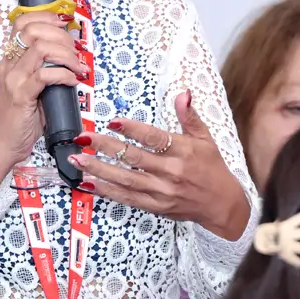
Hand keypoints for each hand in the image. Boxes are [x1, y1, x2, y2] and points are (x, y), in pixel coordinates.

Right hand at [0, 11, 87, 195]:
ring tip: (78, 67)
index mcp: (9, 61)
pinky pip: (46, 74)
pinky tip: (72, 80)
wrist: (2, 146)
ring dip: (66, 54)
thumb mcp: (32, 91)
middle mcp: (9, 65)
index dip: (46, 17)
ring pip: (42, 48)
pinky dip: (64, 74)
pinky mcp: (22, 95)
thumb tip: (71, 60)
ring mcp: (13, 79)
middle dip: (62, 36)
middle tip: (76, 52)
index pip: (22, 23)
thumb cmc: (19, 121)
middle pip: (34, 30)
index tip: (64, 24)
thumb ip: (45, 73)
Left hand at [67, 90, 249, 239]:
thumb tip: (183, 93)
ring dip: (99, 169)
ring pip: (125, 179)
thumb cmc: (212, 168)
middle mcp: (171, 172)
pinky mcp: (155, 206)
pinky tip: (89, 183)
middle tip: (83, 138)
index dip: (133, 130)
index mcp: (183, 151)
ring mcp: (161, 191)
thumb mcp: (205, 138)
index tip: (113, 121)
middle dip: (105, 147)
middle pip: (133, 158)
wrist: (222, 205)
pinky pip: (127, 198)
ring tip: (77, 160)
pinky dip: (107, 191)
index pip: (154, 138)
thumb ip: (189, 116)